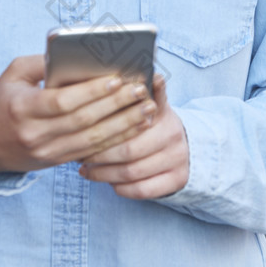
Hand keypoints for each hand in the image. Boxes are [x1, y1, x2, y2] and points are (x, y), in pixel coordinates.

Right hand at [0, 55, 156, 174]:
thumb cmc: (3, 100)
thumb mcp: (14, 74)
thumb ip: (42, 61)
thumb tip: (76, 52)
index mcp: (23, 108)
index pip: (62, 102)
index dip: (91, 92)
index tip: (116, 78)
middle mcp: (35, 133)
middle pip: (83, 121)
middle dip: (116, 105)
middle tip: (141, 90)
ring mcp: (46, 152)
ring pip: (92, 141)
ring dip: (123, 125)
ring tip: (147, 108)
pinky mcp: (56, 162)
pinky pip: (91, 152)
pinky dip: (116, 139)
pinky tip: (135, 127)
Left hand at [78, 75, 188, 199]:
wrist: (185, 146)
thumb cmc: (155, 124)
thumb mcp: (149, 103)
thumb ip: (137, 91)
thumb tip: (121, 76)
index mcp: (163, 113)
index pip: (132, 120)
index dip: (106, 127)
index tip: (85, 131)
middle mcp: (173, 135)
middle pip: (129, 149)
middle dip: (100, 155)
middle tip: (80, 155)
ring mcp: (178, 159)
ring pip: (133, 172)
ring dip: (104, 174)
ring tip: (85, 170)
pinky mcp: (177, 180)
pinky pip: (143, 190)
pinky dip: (121, 188)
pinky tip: (107, 183)